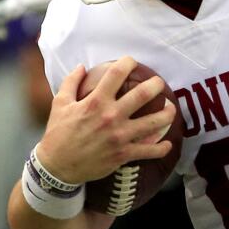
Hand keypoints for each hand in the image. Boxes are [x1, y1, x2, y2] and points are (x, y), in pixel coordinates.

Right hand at [36, 57, 175, 183]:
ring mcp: (120, 136)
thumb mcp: (60, 105)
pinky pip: (149, 151)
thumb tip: (81, 66)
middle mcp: (111, 117)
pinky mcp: (123, 154)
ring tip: (171, 109)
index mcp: (95, 102)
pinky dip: (161, 148)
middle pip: (142, 95)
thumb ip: (71, 83)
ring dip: (167, 114)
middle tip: (160, 83)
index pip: (116, 75)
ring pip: (153, 122)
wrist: (56, 167)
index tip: (132, 61)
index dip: (127, 63)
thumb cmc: (58, 134)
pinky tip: (168, 144)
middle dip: (156, 85)